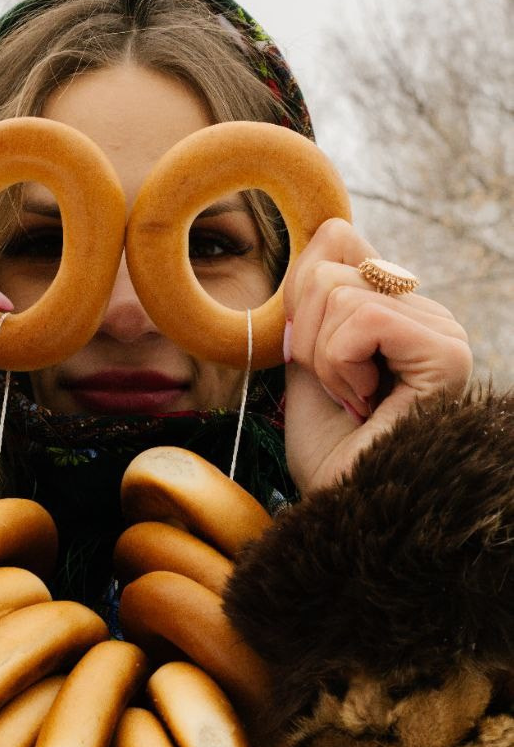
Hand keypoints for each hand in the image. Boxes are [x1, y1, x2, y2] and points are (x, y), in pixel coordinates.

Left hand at [283, 218, 472, 493]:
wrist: (346, 517)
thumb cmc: (332, 455)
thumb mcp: (308, 360)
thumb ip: (315, 301)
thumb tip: (333, 229)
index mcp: (397, 313)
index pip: (338, 243)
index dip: (301, 300)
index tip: (312, 362)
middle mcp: (428, 316)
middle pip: (330, 267)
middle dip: (307, 339)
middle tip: (337, 394)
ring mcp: (442, 332)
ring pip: (341, 293)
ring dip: (324, 361)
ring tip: (353, 403)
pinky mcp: (445, 352)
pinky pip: (363, 318)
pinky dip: (342, 365)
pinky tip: (366, 404)